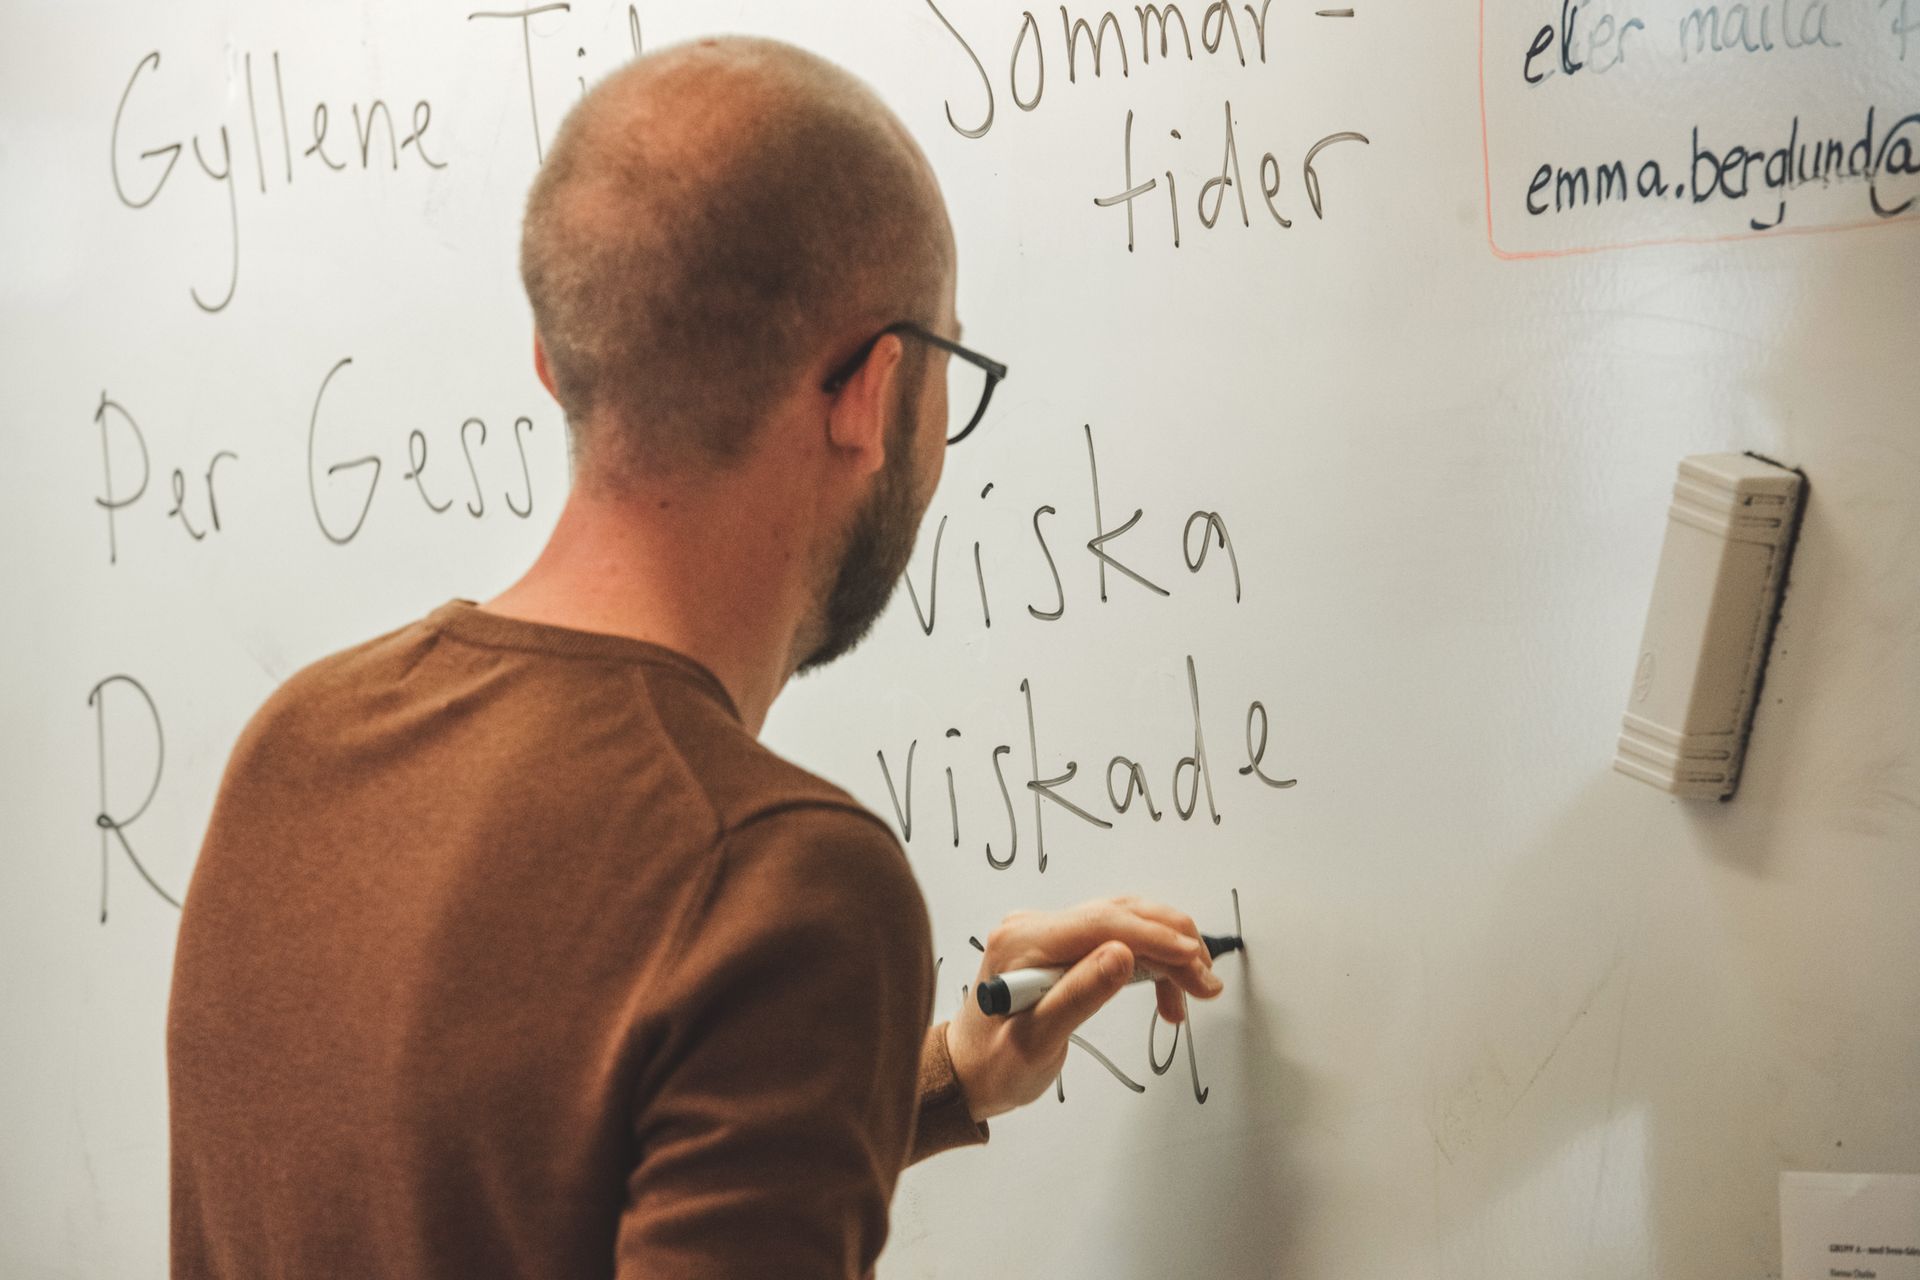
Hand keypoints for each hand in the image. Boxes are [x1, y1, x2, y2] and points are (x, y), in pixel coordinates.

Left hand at [944, 896, 1225, 1122]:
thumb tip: (1125, 956)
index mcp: (1023, 940)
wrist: (968, 1073)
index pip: (1103, 922)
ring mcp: (1048, 932)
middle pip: (1121, 915)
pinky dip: (1150, 962)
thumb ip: (1079, 995)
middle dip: (1173, 944)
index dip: (1157, 937)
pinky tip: (1169, 996)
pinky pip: (1117, 939)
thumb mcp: (1037, 1041)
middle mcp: (1035, 925)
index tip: (1195, 961)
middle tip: (1207, 984)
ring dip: (1168, 951)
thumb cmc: (995, 1065)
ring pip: (1126, 923)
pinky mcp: (1061, 946)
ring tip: (1198, 989)